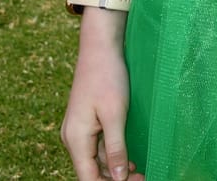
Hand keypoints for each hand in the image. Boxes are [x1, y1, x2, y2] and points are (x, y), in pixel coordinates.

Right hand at [61, 30, 143, 180]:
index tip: (138, 180)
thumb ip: (116, 148)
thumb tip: (118, 178)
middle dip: (115, 178)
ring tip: (141, 170)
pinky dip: (113, 154)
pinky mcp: (87, 123)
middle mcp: (73, 139)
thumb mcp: (115, 114)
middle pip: (92, 171)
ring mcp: (79, 131)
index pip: (88, 178)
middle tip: (144, 176)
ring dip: (116, 168)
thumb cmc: (107, 78)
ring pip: (97, 160)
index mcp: (76, 140)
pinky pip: (98, 146)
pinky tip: (130, 157)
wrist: (100, 48)